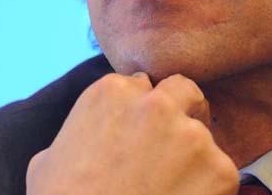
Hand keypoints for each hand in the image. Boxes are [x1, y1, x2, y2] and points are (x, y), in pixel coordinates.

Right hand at [26, 72, 239, 194]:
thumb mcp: (50, 158)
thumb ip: (81, 131)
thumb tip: (89, 138)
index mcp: (111, 93)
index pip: (141, 87)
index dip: (141, 114)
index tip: (139, 138)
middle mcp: (155, 105)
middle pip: (184, 92)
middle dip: (182, 112)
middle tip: (173, 147)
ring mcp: (191, 135)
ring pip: (204, 135)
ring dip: (193, 156)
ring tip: (172, 189)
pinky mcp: (219, 169)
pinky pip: (222, 173)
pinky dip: (208, 189)